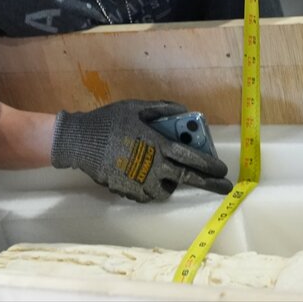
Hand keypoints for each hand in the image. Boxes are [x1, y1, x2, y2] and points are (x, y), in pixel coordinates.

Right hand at [50, 100, 232, 202]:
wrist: (80, 142)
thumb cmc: (109, 121)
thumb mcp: (136, 108)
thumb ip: (162, 109)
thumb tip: (185, 111)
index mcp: (158, 144)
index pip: (191, 158)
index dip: (210, 165)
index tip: (222, 170)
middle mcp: (154, 166)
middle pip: (187, 179)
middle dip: (209, 183)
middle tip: (223, 187)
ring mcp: (141, 181)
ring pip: (167, 190)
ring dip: (174, 184)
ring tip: (170, 176)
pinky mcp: (128, 191)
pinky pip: (148, 195)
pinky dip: (153, 189)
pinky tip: (148, 179)